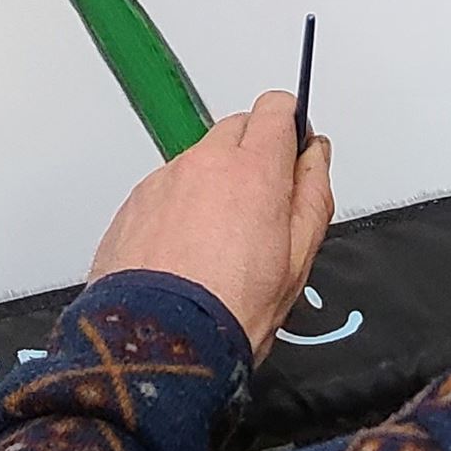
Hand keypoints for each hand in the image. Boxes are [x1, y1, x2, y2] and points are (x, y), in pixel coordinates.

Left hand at [87, 91, 332, 360]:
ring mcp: (164, 180)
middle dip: (254, 154)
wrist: (157, 342)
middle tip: (261, 208)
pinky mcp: (134, 202)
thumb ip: (312, 192)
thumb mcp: (299, 257)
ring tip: (220, 243)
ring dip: (214, 184)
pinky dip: (179, 207)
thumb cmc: (229, 308)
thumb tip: (315, 155)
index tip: (294, 154)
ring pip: (200, 161)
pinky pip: (166, 188)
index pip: (277, 109)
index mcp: (253, 169)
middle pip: (237, 128)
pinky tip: (186, 252)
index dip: (291, 128)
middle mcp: (204, 163)